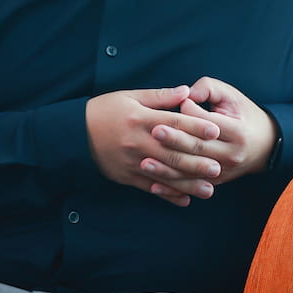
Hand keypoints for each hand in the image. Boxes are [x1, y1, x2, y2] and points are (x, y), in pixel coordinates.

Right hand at [86, 86, 223, 206]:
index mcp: (141, 118)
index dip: (196, 126)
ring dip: (188, 184)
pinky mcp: (126, 176)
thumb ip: (160, 96)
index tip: (216, 131)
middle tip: (218, 167)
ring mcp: (132, 162)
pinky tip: (184, 200)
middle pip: (172, 153)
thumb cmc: (105, 110)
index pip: (174, 123)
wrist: (74, 134)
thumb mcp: (130, 96)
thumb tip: (186, 92)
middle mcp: (138, 142)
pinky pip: (150, 187)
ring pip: (165, 175)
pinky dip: (168, 195)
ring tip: (209, 190)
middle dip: (197, 162)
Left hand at [136, 76, 279, 199]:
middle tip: (153, 132)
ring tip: (144, 162)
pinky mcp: (216, 182)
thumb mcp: (232, 96)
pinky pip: (191, 185)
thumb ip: (209, 88)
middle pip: (198, 148)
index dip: (190, 112)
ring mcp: (224, 172)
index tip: (176, 103)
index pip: (208, 124)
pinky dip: (172, 186)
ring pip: (191, 171)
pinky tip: (153, 184)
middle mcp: (231, 155)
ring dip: (167, 169)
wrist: (265, 145)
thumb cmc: (244, 115)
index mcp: (237, 132)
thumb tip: (185, 94)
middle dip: (174, 140)